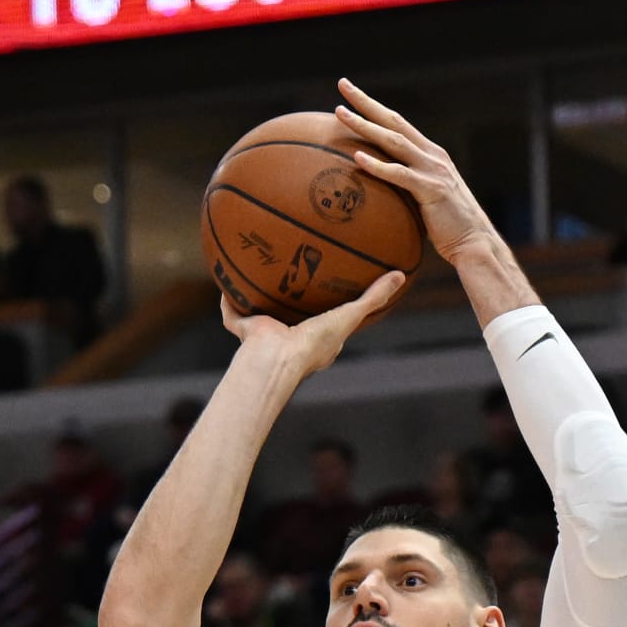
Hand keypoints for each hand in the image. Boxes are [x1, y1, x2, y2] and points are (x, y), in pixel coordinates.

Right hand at [222, 265, 403, 377]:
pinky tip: (225, 276)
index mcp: (315, 342)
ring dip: (260, 296)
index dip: (331, 307)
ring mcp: (266, 336)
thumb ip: (373, 298)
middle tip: (297, 270)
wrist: (276, 359)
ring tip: (260, 267)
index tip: (334, 288)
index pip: (328, 323)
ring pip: (263, 312)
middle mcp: (291, 340)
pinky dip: (228, 298)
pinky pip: (233, 312)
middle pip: (294, 314)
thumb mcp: (349, 316)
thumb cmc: (314, 343)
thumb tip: (401, 275)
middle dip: (295, 298)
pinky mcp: (244, 330)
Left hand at [335, 80, 493, 265]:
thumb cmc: (449, 229)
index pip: (398, 123)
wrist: (475, 243)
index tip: (352, 94)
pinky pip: (399, 174)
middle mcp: (432, 155)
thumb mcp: (427, 200)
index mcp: (430, 154)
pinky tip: (357, 158)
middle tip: (342, 84)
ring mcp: (433, 171)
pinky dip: (378, 166)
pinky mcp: (431, 190)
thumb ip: (409, 187)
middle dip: (366, 102)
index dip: (375, 107)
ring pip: (393, 141)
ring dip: (365, 126)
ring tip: (341, 114)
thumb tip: (384, 192)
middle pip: (393, 121)